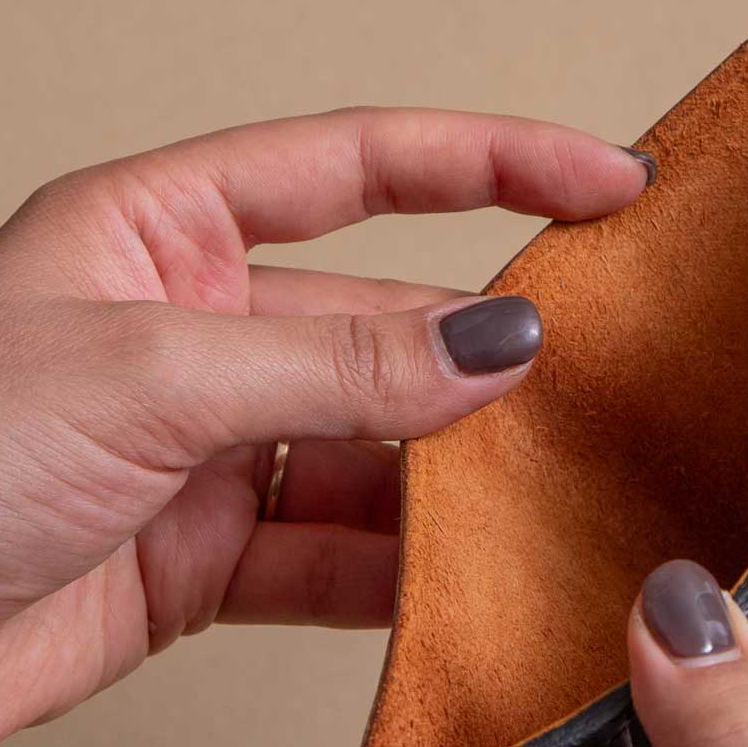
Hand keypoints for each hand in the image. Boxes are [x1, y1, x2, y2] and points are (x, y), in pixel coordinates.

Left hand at [0, 108, 649, 746]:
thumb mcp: (142, 378)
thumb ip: (335, 365)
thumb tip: (492, 344)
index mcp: (159, 232)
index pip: (359, 169)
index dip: (492, 162)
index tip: (602, 181)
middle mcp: (195, 333)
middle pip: (384, 323)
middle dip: (485, 354)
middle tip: (605, 376)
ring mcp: (208, 450)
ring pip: (376, 450)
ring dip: (453, 480)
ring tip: (546, 494)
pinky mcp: (208, 559)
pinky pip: (340, 555)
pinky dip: (403, 575)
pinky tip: (460, 585)